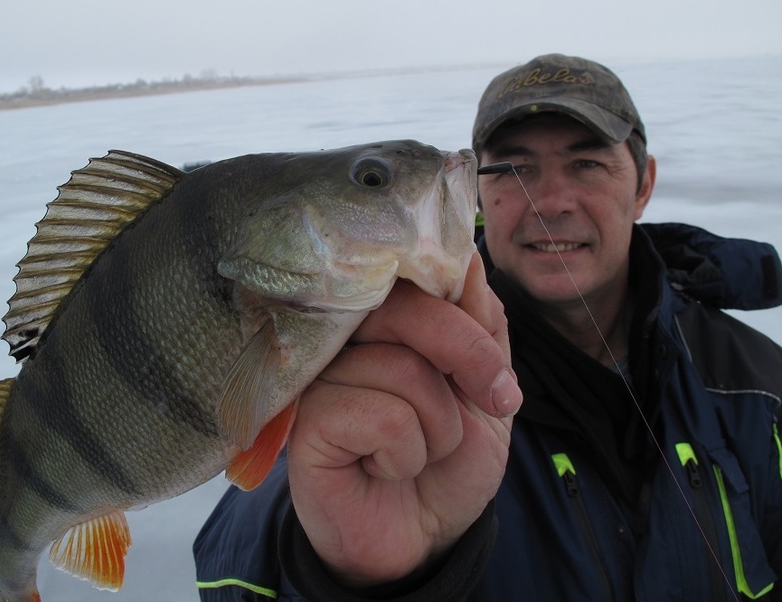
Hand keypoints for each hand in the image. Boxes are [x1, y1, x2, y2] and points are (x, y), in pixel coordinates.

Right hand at [287, 252, 520, 585]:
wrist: (422, 536)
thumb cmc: (448, 458)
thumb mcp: (486, 387)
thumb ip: (482, 324)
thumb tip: (470, 259)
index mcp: (380, 316)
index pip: (413, 269)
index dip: (462, 305)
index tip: (491, 362)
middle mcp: (340, 335)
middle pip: (408, 307)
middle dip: (469, 356)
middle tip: (488, 400)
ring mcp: (317, 375)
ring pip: (403, 368)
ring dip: (439, 425)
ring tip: (418, 449)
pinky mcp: (304, 421)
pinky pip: (382, 416)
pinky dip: (406, 452)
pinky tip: (385, 468)